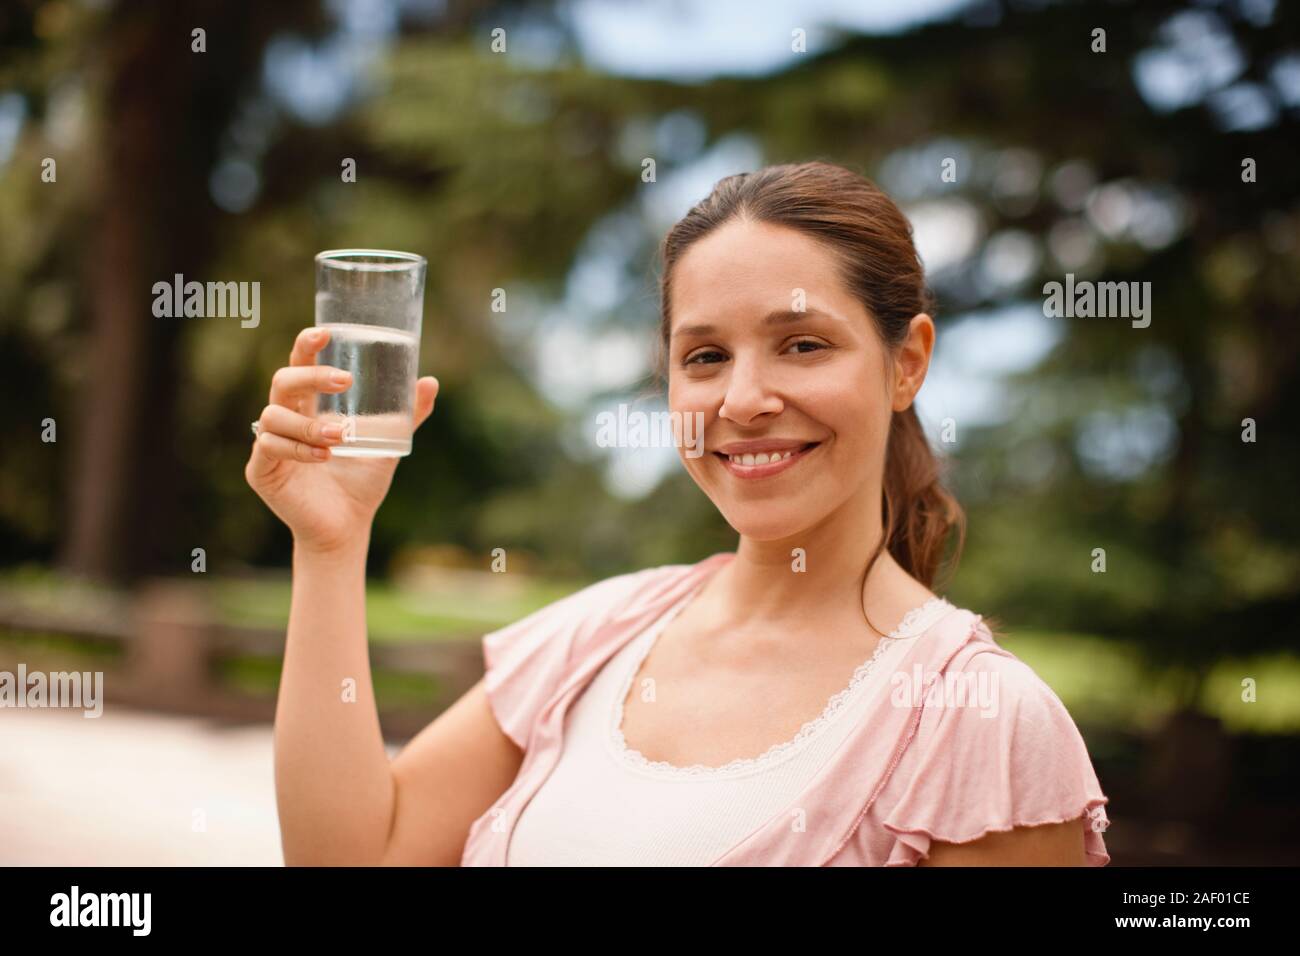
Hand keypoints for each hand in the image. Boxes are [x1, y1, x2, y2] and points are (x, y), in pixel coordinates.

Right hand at [244, 326, 438, 553]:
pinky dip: (299, 449)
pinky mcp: (261, 471)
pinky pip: (270, 448)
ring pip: (274, 416)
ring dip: (310, 422)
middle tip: (344, 380)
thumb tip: (430, 382)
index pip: (299, 366)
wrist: (349, 526)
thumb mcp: (388, 442)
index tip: (325, 332)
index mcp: (309, 406)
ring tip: (341, 435)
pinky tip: (323, 456)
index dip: (305, 346)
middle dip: (311, 376)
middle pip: (283, 382)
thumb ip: (406, 414)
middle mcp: (285, 419)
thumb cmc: (362, 481)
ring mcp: (269, 444)